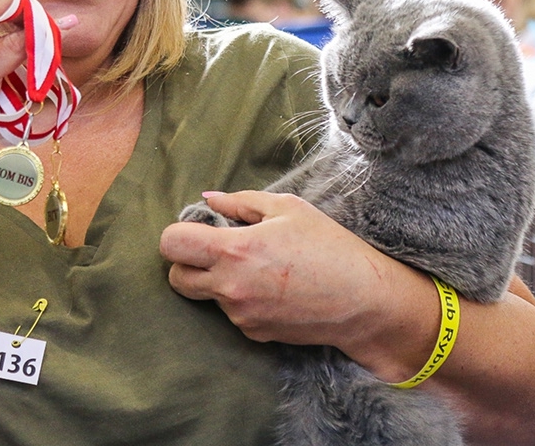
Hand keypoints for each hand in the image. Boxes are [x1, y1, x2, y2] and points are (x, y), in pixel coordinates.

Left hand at [160, 191, 419, 355]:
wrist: (362, 301)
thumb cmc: (329, 246)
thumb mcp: (288, 208)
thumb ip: (241, 202)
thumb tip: (209, 199)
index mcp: (234, 250)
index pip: (172, 244)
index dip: (177, 235)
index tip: (196, 231)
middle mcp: (229, 287)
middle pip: (176, 278)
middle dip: (187, 263)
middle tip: (215, 250)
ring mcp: (240, 315)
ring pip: (207, 296)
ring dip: (219, 281)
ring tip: (260, 268)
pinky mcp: (253, 333)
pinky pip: (233, 313)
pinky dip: (243, 300)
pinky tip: (274, 289)